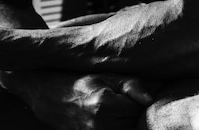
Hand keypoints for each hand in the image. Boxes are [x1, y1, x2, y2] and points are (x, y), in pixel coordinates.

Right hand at [0, 71, 156, 129]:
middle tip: (122, 101)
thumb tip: (150, 99)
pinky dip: (116, 126)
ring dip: (126, 122)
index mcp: (104, 105)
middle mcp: (101, 127)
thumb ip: (130, 85)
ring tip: (116, 110)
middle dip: (134, 112)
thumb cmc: (79, 81)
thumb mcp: (105, 75)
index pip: (140, 108)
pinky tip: (110, 119)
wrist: (48, 95)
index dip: (138, 99)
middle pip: (135, 124)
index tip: (129, 93)